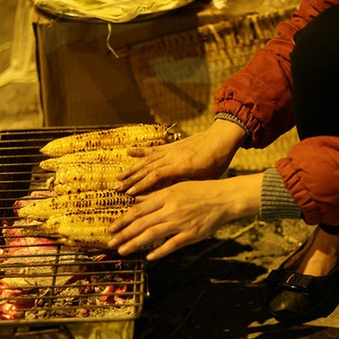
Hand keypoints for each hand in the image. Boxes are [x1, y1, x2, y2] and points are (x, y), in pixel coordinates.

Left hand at [107, 174, 261, 259]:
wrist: (224, 198)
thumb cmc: (200, 191)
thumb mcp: (176, 188)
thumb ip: (156, 196)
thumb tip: (136, 200)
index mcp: (165, 196)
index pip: (138, 210)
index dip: (123, 220)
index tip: (111, 228)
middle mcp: (170, 209)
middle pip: (141, 223)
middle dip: (123, 234)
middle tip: (110, 243)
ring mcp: (180, 222)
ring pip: (152, 234)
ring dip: (135, 243)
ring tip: (123, 250)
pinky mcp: (191, 234)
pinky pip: (172, 245)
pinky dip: (159, 251)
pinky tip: (149, 257)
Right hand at [114, 119, 246, 195]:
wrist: (221, 139)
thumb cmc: (217, 162)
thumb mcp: (206, 178)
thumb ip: (190, 187)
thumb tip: (176, 200)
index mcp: (182, 166)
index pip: (157, 176)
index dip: (142, 185)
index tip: (129, 194)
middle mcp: (172, 157)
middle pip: (147, 169)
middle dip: (131, 179)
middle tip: (118, 189)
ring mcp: (170, 150)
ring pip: (147, 160)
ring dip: (132, 169)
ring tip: (118, 177)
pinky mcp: (171, 146)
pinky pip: (153, 149)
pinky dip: (140, 151)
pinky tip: (129, 152)